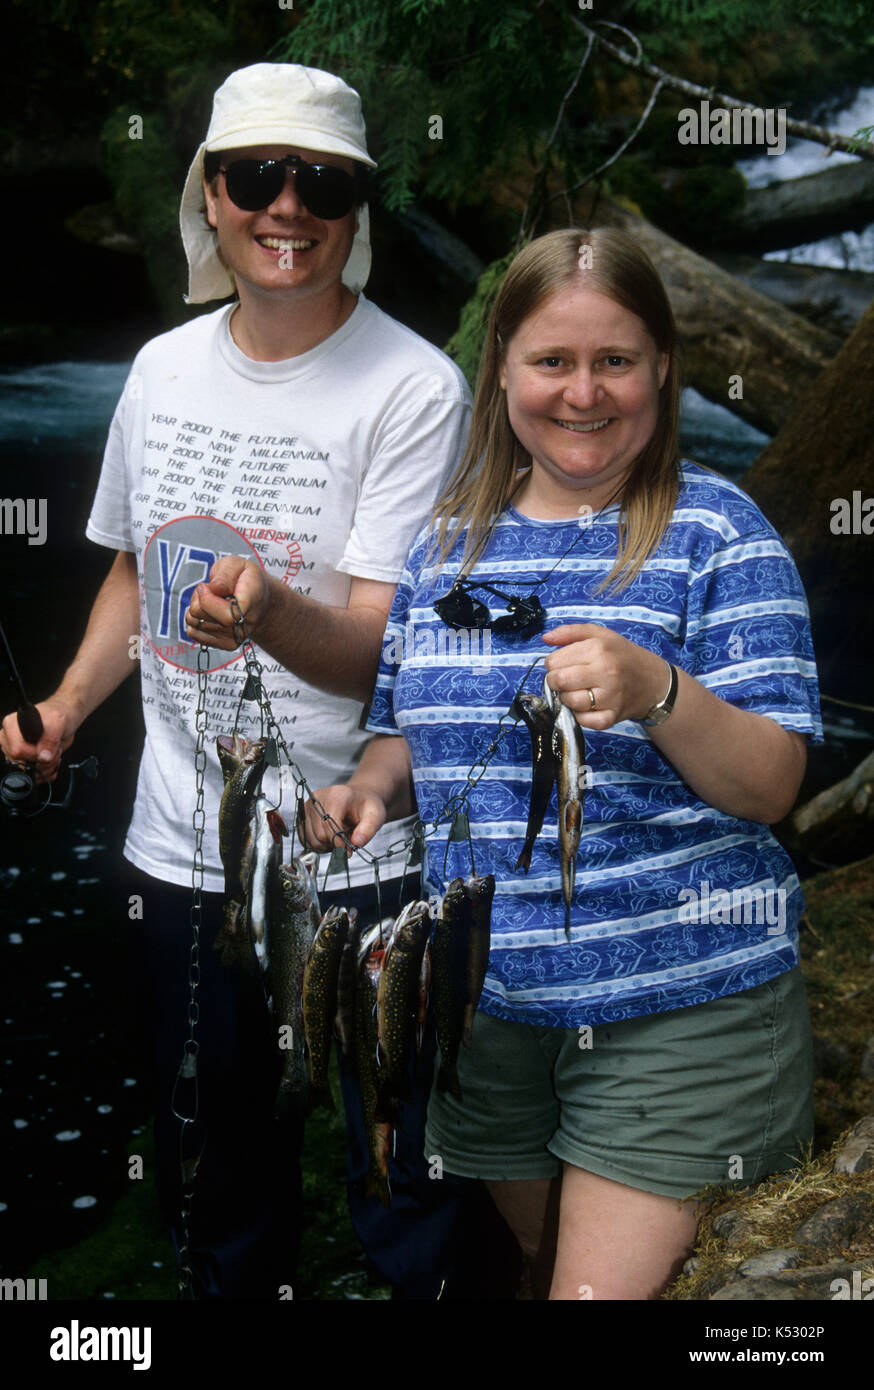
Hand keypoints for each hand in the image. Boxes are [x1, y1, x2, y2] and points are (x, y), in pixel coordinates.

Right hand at [0, 699, 78, 782]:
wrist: (64, 720)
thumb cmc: (58, 715)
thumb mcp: (57, 721)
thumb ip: (50, 737)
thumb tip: (43, 757)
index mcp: (12, 726)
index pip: (18, 750)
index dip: (36, 752)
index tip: (49, 747)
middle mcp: (9, 738)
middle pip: (22, 763)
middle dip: (44, 761)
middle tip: (55, 750)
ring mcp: (15, 750)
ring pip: (27, 771)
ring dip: (46, 767)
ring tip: (54, 753)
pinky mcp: (23, 759)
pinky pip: (32, 776)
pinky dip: (46, 772)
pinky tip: (52, 761)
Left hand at [184, 556, 274, 650]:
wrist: (260, 600)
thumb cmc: (246, 580)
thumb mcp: (237, 564)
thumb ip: (225, 573)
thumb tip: (215, 589)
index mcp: (252, 602)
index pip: (226, 615)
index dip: (207, 599)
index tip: (207, 586)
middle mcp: (245, 624)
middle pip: (202, 615)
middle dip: (197, 597)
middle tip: (209, 589)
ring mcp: (236, 637)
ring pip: (194, 622)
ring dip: (196, 606)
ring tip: (211, 599)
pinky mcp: (226, 645)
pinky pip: (193, 633)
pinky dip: (195, 619)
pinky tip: (209, 612)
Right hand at [298, 784, 387, 853]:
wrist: (356, 798)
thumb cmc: (364, 806)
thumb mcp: (376, 816)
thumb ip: (368, 829)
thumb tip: (356, 843)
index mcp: (336, 795)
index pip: (330, 825)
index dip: (339, 842)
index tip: (348, 850)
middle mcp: (318, 798)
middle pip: (319, 835)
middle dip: (333, 845)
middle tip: (345, 843)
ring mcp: (307, 806)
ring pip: (310, 839)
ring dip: (324, 846)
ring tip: (336, 839)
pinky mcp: (301, 814)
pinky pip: (303, 838)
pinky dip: (315, 844)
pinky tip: (327, 838)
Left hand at [542, 623, 670, 729]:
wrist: (653, 681)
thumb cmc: (622, 656)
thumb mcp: (600, 635)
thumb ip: (571, 632)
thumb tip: (546, 638)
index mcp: (598, 649)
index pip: (554, 661)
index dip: (553, 664)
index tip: (563, 664)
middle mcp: (605, 672)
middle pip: (559, 681)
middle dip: (556, 681)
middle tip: (566, 679)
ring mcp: (610, 697)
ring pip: (569, 701)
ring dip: (567, 698)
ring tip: (578, 691)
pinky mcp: (612, 717)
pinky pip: (584, 721)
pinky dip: (580, 716)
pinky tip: (587, 705)